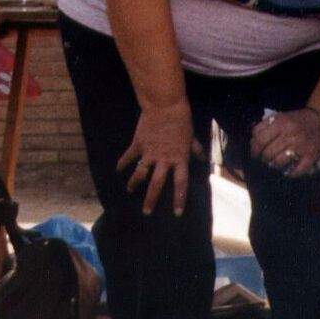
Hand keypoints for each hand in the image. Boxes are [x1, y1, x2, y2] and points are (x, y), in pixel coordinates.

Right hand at [118, 101, 203, 215]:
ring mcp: (150, 152)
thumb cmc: (182, 121)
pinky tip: (117, 170)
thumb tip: (202, 159)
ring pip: (140, 174)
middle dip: (151, 200)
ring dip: (134, 184)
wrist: (165, 106)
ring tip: (130, 191)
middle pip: (157, 184)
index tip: (176, 213)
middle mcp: (164, 159)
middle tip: (147, 212)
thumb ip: (195, 150)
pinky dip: (122, 163)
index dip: (179, 199)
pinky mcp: (138, 144)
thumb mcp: (191, 137)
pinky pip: (128, 157)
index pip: (180, 183)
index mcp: (180, 159)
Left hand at [250, 107, 319, 178]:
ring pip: (278, 162)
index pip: (259, 139)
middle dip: (263, 159)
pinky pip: (296, 170)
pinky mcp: (310, 156)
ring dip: (274, 166)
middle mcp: (289, 134)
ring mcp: (300, 146)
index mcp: (280, 123)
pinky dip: (290, 174)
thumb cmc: (299, 120)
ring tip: (274, 164)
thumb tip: (253, 141)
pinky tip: (288, 172)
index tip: (255, 153)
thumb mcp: (281, 116)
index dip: (254, 149)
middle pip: (267, 153)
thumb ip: (266, 126)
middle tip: (264, 160)